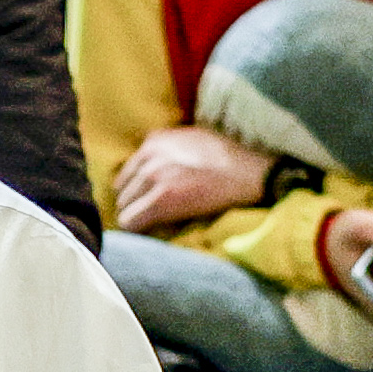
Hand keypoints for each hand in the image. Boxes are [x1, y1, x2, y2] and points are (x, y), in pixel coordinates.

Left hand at [107, 122, 268, 232]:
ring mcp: (154, 177)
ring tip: (153, 225)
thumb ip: (167, 147)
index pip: (128, 171)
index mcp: (155, 141)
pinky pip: (131, 222)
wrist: (250, 173)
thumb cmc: (229, 159)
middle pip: (122, 190)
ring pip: (123, 207)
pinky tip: (151, 232)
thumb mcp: (192, 138)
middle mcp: (150, 156)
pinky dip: (138, 230)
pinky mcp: (161, 201)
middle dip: (134, 204)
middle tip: (150, 216)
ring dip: (137, 217)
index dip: (136, 189)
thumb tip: (152, 162)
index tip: (146, 201)